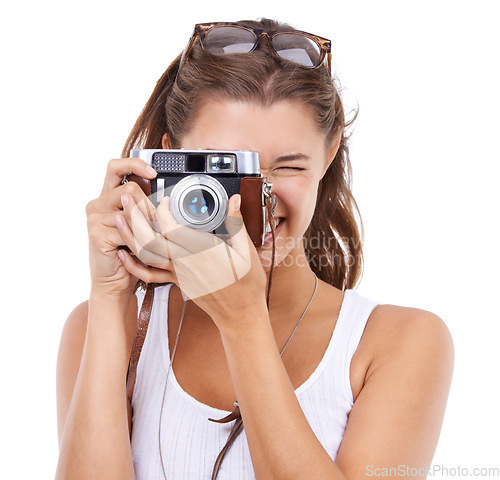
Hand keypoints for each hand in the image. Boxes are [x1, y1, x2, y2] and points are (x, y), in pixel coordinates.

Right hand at [85, 157, 158, 296]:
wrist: (115, 281)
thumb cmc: (130, 254)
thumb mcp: (139, 226)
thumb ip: (144, 207)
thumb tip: (164, 196)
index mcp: (107, 197)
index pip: (116, 167)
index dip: (135, 164)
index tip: (154, 172)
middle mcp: (97, 204)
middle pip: (130, 189)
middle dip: (149, 207)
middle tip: (155, 225)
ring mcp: (94, 218)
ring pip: (131, 209)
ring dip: (146, 225)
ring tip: (148, 240)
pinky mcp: (96, 234)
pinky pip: (126, 229)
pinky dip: (138, 241)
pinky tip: (136, 251)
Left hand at [116, 192, 267, 326]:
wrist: (240, 314)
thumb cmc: (246, 285)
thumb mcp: (247, 252)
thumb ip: (237, 224)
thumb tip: (234, 200)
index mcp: (202, 252)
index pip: (172, 229)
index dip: (162, 211)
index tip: (164, 199)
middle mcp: (185, 262)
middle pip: (152, 239)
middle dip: (136, 217)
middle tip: (128, 198)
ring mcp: (178, 273)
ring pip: (146, 255)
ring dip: (130, 237)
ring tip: (119, 218)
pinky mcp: (176, 281)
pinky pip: (149, 275)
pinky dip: (133, 266)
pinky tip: (123, 254)